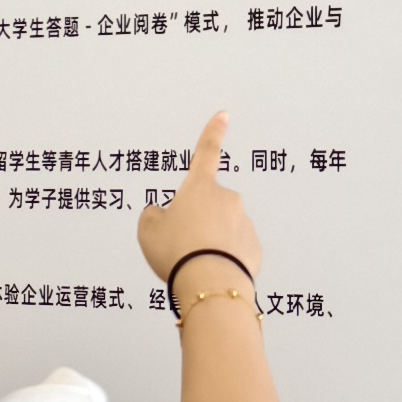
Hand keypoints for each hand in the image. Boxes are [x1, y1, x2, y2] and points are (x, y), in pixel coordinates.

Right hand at [135, 112, 259, 299]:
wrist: (209, 285)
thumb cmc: (177, 253)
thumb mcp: (148, 230)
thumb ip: (152, 215)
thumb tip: (160, 214)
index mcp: (200, 188)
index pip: (206, 152)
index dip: (213, 133)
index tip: (224, 116)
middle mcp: (227, 200)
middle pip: (207, 206)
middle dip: (196, 221)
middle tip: (180, 245)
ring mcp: (244, 223)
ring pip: (222, 230)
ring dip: (209, 242)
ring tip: (195, 263)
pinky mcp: (254, 249)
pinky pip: (234, 251)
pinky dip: (223, 260)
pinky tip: (212, 272)